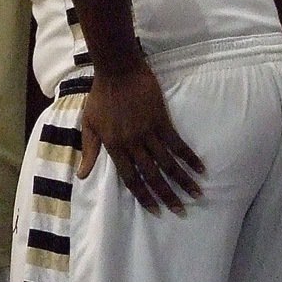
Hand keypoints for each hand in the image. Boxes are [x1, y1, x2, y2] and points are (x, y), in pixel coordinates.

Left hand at [77, 60, 204, 214]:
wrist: (117, 69)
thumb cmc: (100, 96)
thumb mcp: (89, 124)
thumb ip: (89, 151)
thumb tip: (82, 175)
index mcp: (114, 146)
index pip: (130, 179)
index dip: (144, 196)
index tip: (156, 210)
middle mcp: (132, 143)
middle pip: (151, 175)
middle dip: (166, 195)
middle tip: (180, 211)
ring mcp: (148, 132)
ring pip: (167, 163)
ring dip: (182, 180)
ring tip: (196, 194)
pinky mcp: (161, 120)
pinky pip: (177, 143)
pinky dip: (189, 157)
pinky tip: (200, 169)